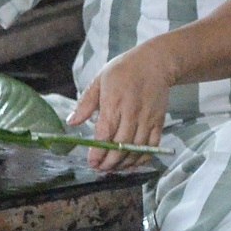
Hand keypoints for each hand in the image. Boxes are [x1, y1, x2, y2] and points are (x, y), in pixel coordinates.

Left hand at [66, 47, 171, 171]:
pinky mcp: (159, 122)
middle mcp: (132, 113)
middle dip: (109, 162)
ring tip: (113, 168)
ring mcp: (147, 119)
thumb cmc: (124, 70)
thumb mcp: (99, 80)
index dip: (98, 152)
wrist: (155, 62)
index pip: (105, 134)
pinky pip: (152, 147)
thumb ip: (85, 103)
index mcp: (114, 102)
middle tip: (100, 168)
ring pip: (136, 150)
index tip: (91, 162)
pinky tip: (131, 162)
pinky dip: (142, 159)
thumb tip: (71, 122)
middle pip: (121, 146)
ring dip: (124, 163)